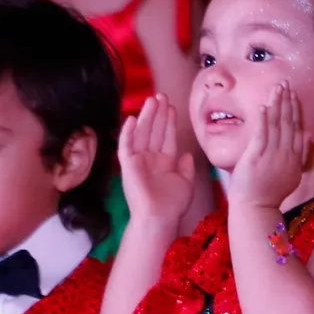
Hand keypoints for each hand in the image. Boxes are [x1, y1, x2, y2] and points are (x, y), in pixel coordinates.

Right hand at [117, 94, 195, 227]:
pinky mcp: (128, 166)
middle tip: (161, 95)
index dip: (169, 122)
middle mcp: (150, 159)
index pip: (166, 137)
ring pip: (142, 133)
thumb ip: (187, 168)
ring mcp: (138, 161)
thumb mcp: (186, 183)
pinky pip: (125, 146)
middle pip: (154, 131)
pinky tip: (131, 119)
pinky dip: (127, 133)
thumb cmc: (173, 205)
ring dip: (146, 117)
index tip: (172, 107)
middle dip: (158, 113)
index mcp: (164, 162)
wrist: (160, 218)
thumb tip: (187, 155)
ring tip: (152, 100)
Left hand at [227, 84, 307, 210]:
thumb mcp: (292, 174)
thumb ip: (302, 153)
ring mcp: (271, 156)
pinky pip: (261, 135)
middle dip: (287, 101)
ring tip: (277, 88)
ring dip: (277, 105)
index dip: (295, 110)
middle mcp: (285, 155)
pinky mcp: (255, 157)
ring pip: (276, 125)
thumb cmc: (270, 193)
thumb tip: (309, 133)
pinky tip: (265, 106)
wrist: (256, 208)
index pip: (296, 128)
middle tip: (286, 83)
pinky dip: (264, 120)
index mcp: (294, 158)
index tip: (294, 94)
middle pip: (288, 123)